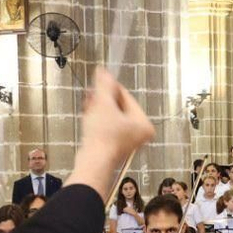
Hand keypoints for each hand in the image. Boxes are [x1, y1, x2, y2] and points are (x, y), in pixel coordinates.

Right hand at [69, 67, 155, 193]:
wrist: (93, 162)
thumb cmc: (103, 135)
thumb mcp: (104, 104)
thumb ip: (105, 86)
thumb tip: (103, 70)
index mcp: (144, 123)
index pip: (127, 97)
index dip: (111, 87)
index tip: (100, 79)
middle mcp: (139, 133)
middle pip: (119, 107)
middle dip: (103, 99)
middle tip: (92, 92)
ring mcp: (126, 141)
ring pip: (111, 117)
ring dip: (98, 108)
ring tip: (88, 103)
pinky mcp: (113, 146)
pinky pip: (107, 127)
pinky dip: (97, 120)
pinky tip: (88, 114)